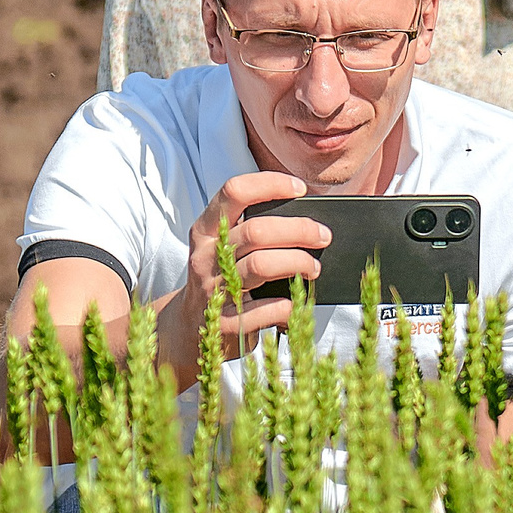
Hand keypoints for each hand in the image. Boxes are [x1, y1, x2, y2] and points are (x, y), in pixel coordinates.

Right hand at [160, 171, 331, 382]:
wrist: (189, 328)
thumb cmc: (220, 279)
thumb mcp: (224, 248)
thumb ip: (252, 231)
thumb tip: (307, 221)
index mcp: (206, 230)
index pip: (234, 192)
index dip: (270, 185)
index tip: (300, 189)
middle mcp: (205, 257)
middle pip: (257, 231)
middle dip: (298, 230)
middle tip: (322, 236)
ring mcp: (212, 290)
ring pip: (261, 265)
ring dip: (297, 263)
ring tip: (313, 267)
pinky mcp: (225, 323)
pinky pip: (264, 309)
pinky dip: (287, 304)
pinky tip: (295, 302)